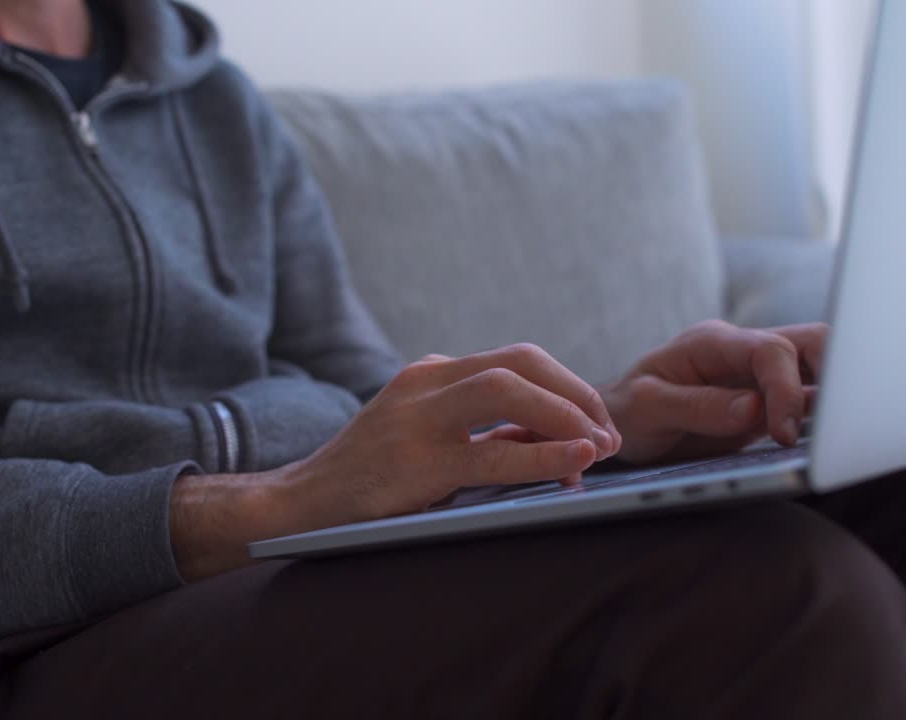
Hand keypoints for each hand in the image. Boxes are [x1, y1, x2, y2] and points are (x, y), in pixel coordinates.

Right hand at [170, 344, 620, 579]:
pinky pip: (494, 449)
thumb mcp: (421, 437)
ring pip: (509, 387)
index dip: (566, 385)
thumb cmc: (368, 480)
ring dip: (567, 412)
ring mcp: (416, 418)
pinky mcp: (415, 462)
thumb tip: (552, 435)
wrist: (295, 506)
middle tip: (609, 432)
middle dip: (576, 392)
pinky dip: (545, 451)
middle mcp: (423, 383)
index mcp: (429, 374)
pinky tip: (575, 461)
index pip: (514, 359)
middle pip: (520, 360)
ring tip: (600, 445)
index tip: (595, 420)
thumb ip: (476, 428)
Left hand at [601, 320, 826, 464]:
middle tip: (830, 429)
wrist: (621, 422)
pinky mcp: (769, 404)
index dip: (786, 390)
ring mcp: (759, 376)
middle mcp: (742, 352)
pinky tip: (824, 444)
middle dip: (834, 376)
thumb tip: (755, 409)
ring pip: (819, 367)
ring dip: (834, 397)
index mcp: (712, 343)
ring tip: (837, 437)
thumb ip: (698, 406)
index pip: (770, 350)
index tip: (783, 433)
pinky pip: (809, 401)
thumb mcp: (647, 409)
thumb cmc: (628, 411)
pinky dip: (824, 418)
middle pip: (813, 342)